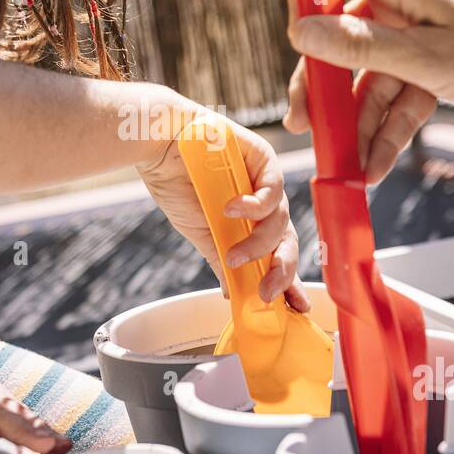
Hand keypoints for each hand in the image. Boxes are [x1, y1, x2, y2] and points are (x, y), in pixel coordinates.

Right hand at [137, 108, 309, 311]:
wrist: (158, 146)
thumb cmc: (176, 185)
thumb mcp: (200, 233)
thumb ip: (221, 259)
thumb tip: (234, 293)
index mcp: (250, 222)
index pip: (277, 253)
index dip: (289, 279)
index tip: (296, 307)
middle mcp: (263, 204)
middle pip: (287, 241)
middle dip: (282, 270)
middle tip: (266, 291)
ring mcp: (265, 182)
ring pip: (281, 221)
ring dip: (259, 244)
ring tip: (234, 253)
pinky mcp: (265, 160)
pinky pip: (274, 190)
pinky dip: (256, 207)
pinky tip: (233, 210)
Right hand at [285, 0, 453, 172]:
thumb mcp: (424, 58)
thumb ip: (360, 46)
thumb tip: (301, 31)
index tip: (290, 33)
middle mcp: (406, 6)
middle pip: (344, 39)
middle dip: (325, 86)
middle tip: (303, 123)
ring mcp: (421, 39)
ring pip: (371, 79)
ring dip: (358, 122)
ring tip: (346, 165)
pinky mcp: (437, 67)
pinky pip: (400, 98)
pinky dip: (388, 129)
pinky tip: (375, 165)